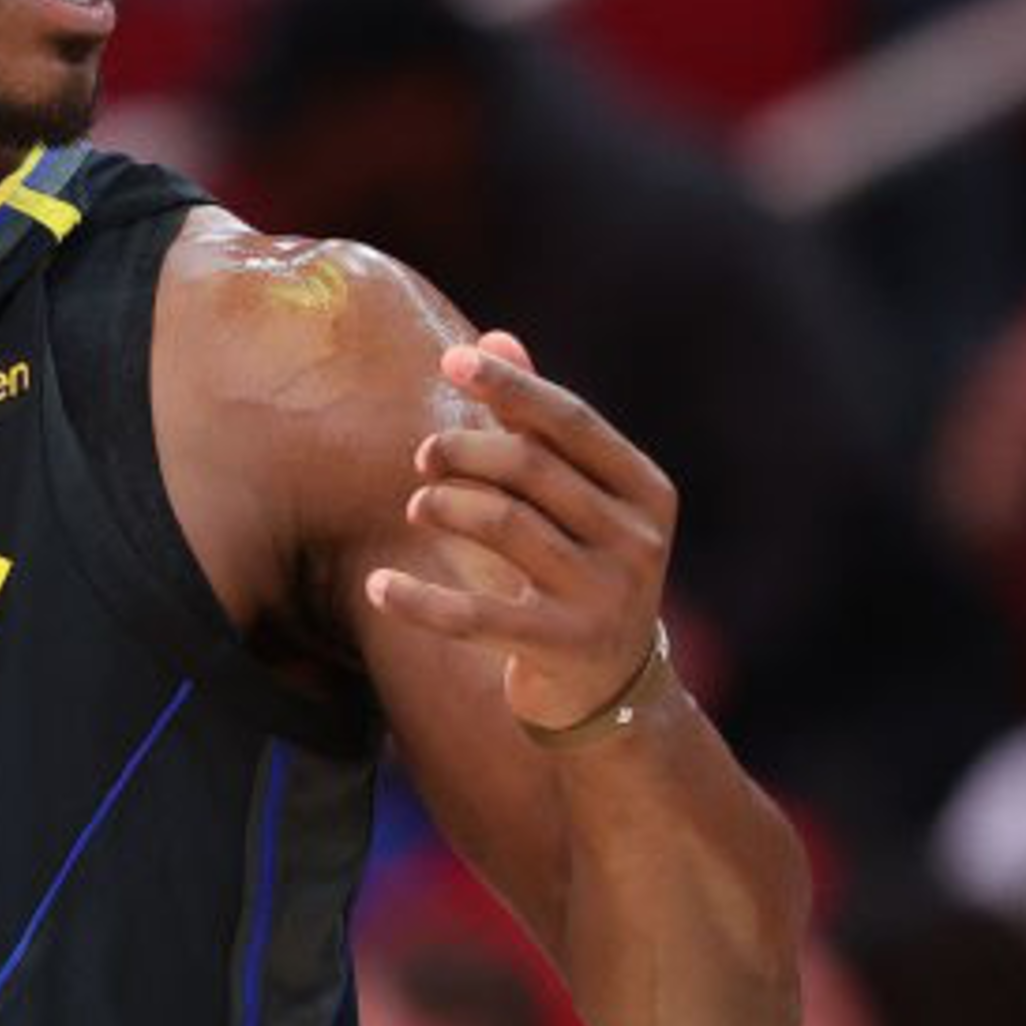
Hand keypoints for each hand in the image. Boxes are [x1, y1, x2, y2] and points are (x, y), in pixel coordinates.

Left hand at [364, 329, 676, 732]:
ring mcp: (606, 596)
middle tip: (423, 457)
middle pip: (530, 467)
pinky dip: (419, 598)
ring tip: (418, 505)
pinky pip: (476, 616)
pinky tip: (379, 586)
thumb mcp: (576, 499)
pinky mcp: (563, 647)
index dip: (510, 386)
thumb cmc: (580, 568)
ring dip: (444, 505)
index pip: (573, 421)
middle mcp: (638, 540)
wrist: (610, 687)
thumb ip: (539, 426)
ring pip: (503, 523)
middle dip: (464, 450)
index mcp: (646, 491)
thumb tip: (497, 338)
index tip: (451, 359)